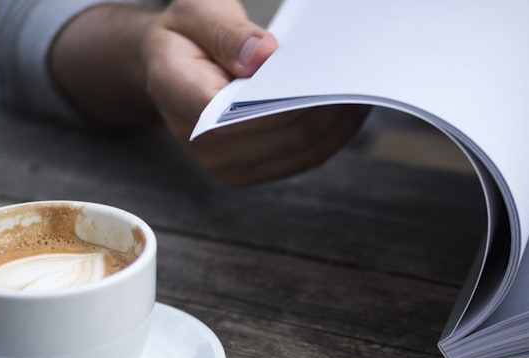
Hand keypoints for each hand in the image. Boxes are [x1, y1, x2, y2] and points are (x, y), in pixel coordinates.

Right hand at [51, 0, 367, 185]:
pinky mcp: (250, 170)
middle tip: (359, 82)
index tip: (328, 77)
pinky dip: (330, 136)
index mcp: (182, 99)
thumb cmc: (184, 37)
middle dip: (326, 110)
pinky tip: (346, 112)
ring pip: (301, 152)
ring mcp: (228, 164)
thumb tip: (262, 55)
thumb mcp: (195, 13)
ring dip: (335, 126)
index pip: (249, 113)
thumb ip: (227, 32)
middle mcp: (204, 144)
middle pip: (285, 136)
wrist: (169, 66)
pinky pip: (302, 159)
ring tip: (359, 93)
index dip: (294, 100)